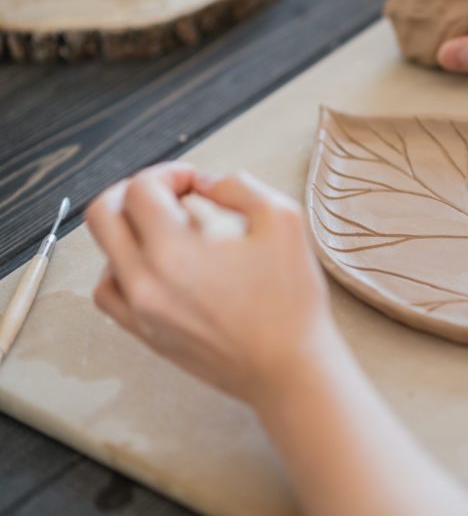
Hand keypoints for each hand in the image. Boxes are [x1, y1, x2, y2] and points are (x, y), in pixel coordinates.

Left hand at [85, 162, 334, 404]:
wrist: (289, 368)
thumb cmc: (291, 299)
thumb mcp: (283, 220)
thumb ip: (238, 187)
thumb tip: (205, 183)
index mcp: (174, 250)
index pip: (140, 189)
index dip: (169, 173)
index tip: (196, 183)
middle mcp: (145, 281)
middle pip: (103, 214)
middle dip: (134, 191)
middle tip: (171, 195)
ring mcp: (140, 311)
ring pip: (105, 253)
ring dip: (132, 230)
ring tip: (174, 234)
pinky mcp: (146, 334)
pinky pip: (110, 293)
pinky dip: (124, 270)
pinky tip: (159, 268)